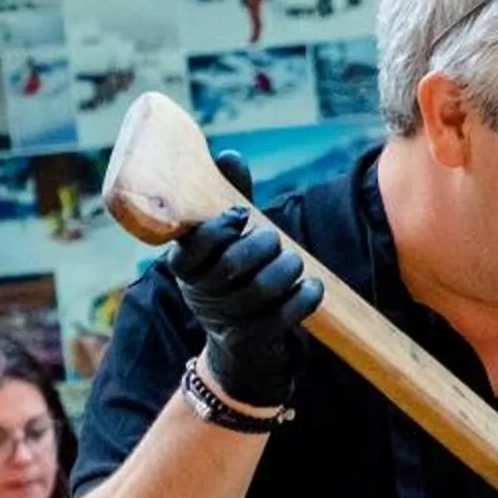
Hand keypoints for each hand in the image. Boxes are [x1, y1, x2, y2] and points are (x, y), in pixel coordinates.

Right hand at [167, 155, 321, 407]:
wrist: (238, 343)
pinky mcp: (253, 340)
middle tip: (274, 239)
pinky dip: (304, 298)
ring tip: (294, 259)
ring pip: (260, 291)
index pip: (192, 247)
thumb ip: (228, 195)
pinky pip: (283, 317)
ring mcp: (225, 320)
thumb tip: (228, 154)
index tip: (242, 215)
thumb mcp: (226, 235)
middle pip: (231, 267)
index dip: (219, 229)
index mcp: (184, 265)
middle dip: (261, 246)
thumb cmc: (232, 272)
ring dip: (286, 269)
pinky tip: (313, 286)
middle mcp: (199, 293)